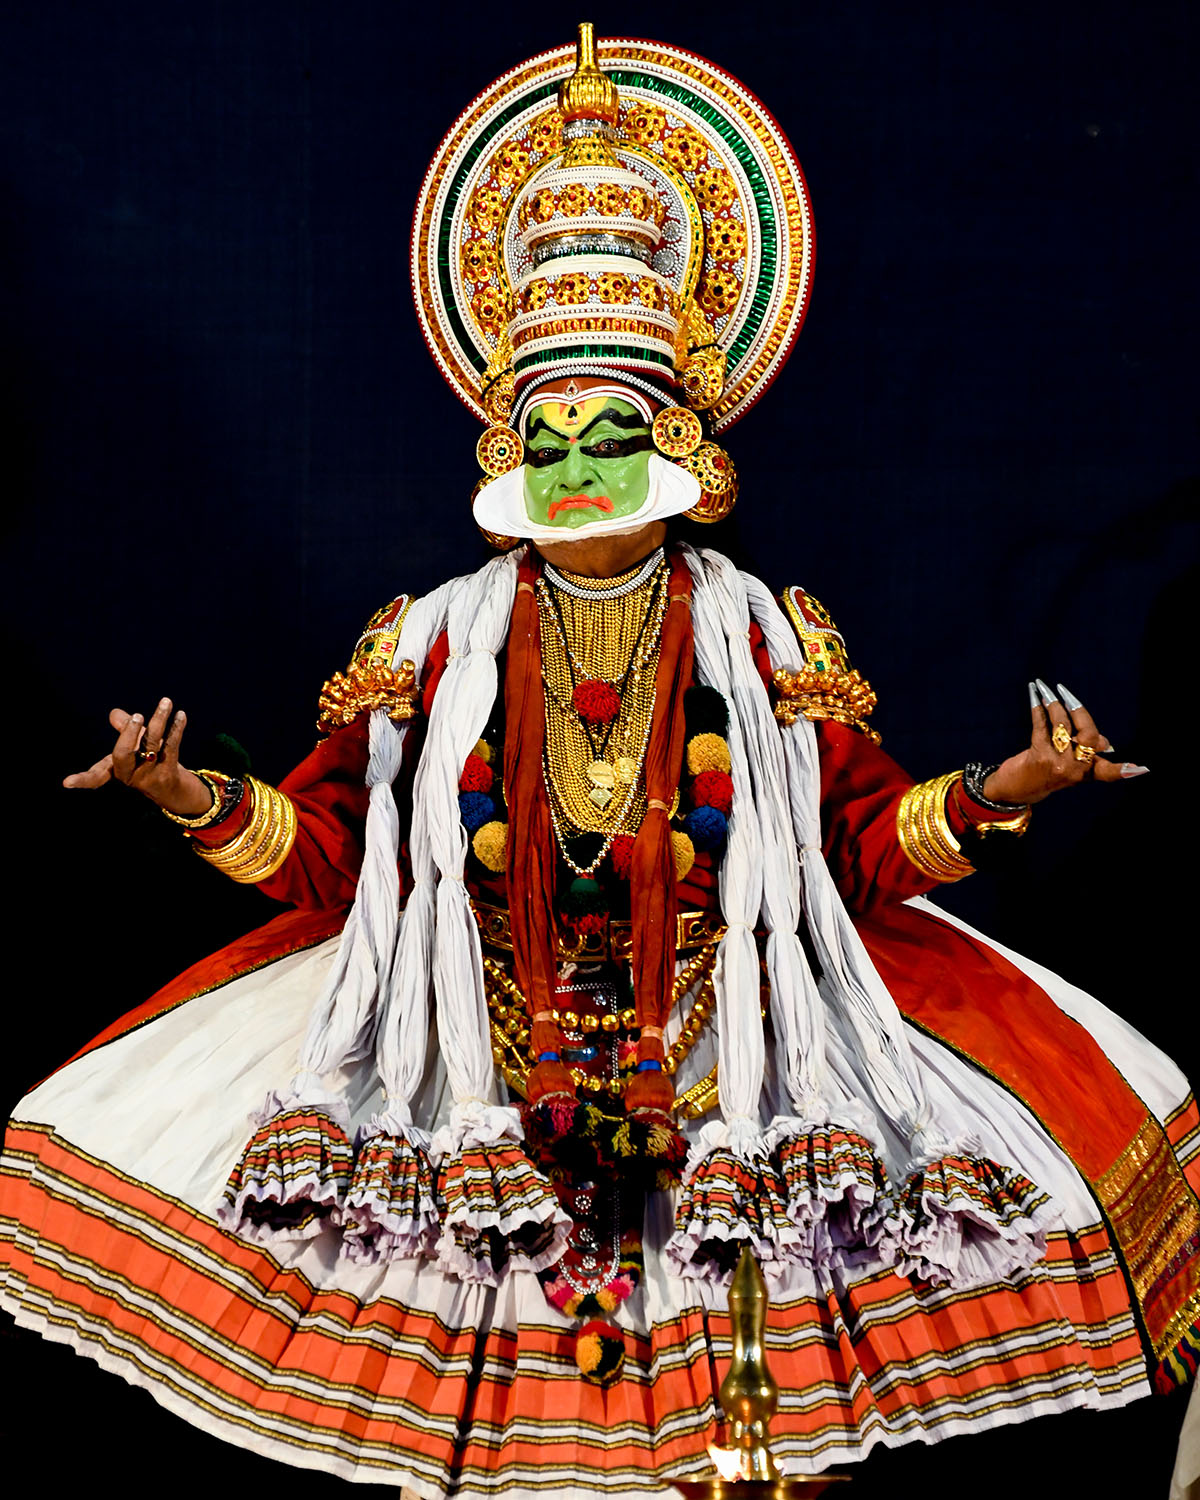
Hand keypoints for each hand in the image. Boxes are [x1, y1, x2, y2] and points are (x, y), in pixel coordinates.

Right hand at [63, 697, 212, 817]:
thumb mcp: (135, 748)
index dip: (82, 778)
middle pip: (123, 755)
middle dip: (128, 734)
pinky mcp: (169, 774)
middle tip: (137, 715)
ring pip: (151, 744)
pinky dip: (176, 728)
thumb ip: (126, 731)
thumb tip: (114, 714)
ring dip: (159, 720)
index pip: (96, 774)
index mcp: (117, 770)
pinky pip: (171, 746)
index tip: (66, 783)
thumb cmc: (150, 765)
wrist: (176, 791)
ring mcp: (150, 776)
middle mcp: (131, 775)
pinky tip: (180, 715)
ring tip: (165, 702)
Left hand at [981, 680, 1148, 805]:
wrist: (1015, 791)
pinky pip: (1041, 725)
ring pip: (1062, 726)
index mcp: (1087, 773)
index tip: (1140, 768)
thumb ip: (1088, 753)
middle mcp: (1075, 770)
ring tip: (1046, 690)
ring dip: (1054, 703)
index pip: (1109, 772)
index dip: (1124, 770)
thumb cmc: (1047, 773)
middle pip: (1089, 736)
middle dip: (1079, 711)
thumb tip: (1106, 742)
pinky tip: (1033, 696)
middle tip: (1066, 693)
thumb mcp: (1071, 768)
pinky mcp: (1038, 756)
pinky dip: (1037, 708)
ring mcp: (1057, 763)